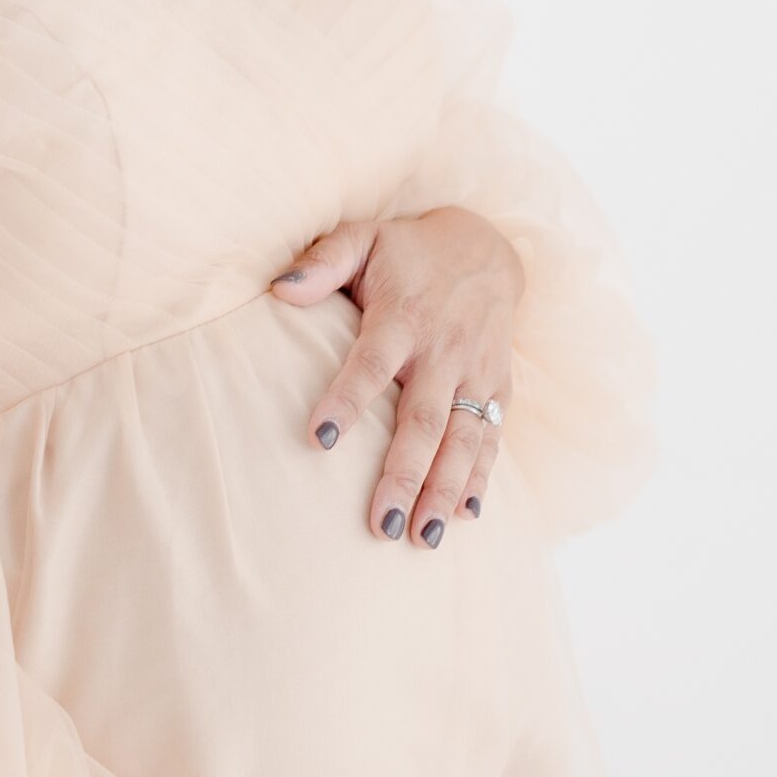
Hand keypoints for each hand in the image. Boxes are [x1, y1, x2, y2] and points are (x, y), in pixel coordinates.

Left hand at [269, 207, 523, 546]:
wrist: (486, 248)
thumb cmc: (407, 251)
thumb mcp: (362, 238)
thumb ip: (321, 263)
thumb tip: (278, 290)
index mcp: (403, 316)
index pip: (370, 363)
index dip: (346, 400)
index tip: (317, 440)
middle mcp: (444, 349)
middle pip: (422, 421)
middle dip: (404, 475)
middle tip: (382, 524)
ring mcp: (476, 373)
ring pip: (462, 439)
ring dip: (444, 490)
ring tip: (422, 537)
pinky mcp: (499, 387)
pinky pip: (492, 438)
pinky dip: (482, 477)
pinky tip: (466, 516)